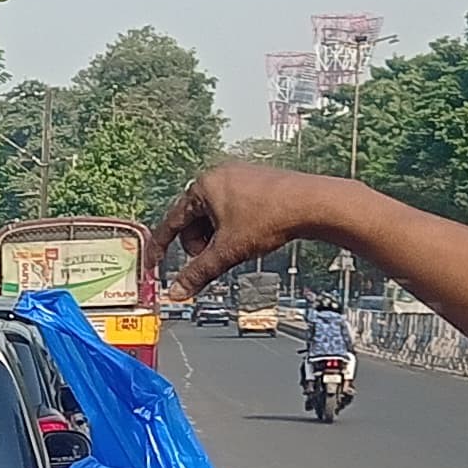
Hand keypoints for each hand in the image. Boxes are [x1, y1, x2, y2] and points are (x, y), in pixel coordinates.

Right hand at [146, 160, 356, 300]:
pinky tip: (250, 236)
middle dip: (199, 244)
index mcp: (202, 186)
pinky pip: (232, 207)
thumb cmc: (271, 217)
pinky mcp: (255, 181)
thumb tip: (178, 291)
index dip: (162, 246)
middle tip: (214, 260)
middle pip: (193, 220)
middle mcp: (217, 176)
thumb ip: (198, 273)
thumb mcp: (227, 252)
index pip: (172, 221)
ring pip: (213, 215)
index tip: (155, 262)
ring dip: (217, 237)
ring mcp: (238, 176)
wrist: (312, 203)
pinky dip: (232, 226)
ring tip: (236, 248)